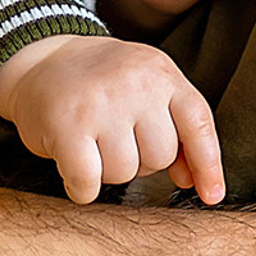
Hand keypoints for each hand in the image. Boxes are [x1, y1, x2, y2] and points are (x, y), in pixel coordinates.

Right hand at [0, 33, 224, 205]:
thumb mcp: (147, 88)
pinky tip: (73, 163)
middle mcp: (135, 83)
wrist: (44, 59)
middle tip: (116, 136)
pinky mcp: (67, 126)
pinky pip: (88, 184)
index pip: (197, 122)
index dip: (208, 163)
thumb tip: (191, 181)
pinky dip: (81, 187)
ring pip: (124, 173)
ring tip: (93, 141)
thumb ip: (174, 127)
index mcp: (161, 72)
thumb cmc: (103, 83)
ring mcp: (101, 103)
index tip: (211, 196)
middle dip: (140, 160)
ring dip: (107, 171)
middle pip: (159, 157)